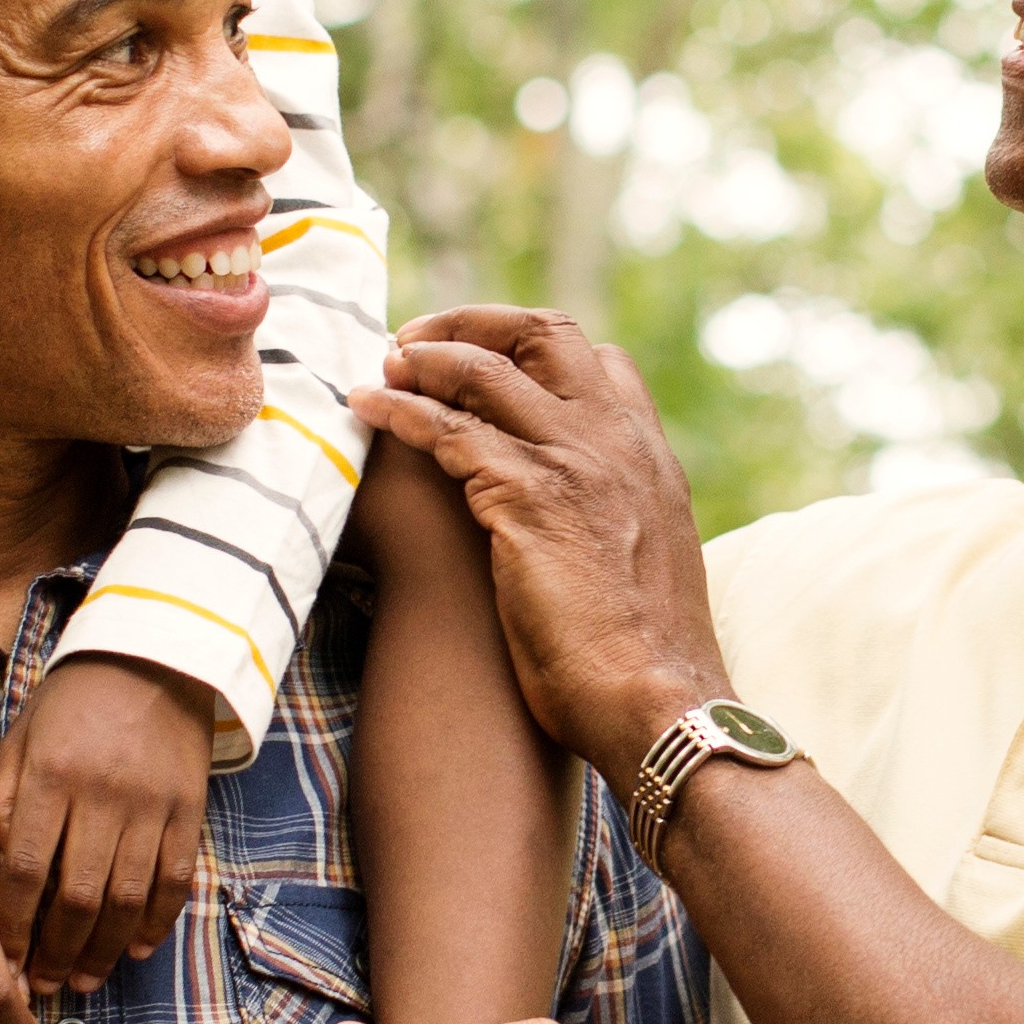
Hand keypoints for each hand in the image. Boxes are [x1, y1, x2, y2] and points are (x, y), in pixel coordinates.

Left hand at [0, 653, 214, 993]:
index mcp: (51, 775)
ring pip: (127, 898)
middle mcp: (102, 795)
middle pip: (77, 896)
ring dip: (102, 950)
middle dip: (55, 952)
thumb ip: (2, 801)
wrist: (156, 654)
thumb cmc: (75, 701)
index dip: (11, 925)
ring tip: (83, 980)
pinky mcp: (188, 810)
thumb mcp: (22, 738)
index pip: (24, 868)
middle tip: (41, 987)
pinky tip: (135, 949)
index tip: (1, 962)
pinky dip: (156, 922)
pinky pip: (175, 880)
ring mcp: (151, 805)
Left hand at [348, 308, 733, 763]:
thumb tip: (587, 526)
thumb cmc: (646, 659)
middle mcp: (616, 440)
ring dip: (424, 358)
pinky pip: (446, 429)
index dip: (539, 350)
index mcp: (649, 455)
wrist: (657, 700)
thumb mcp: (653, 564)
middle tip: (421, 339)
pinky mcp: (527, 495)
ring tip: (382, 365)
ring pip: (485, 370)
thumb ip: (621, 519)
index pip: (603, 360)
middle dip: (475, 322)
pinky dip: (399, 410)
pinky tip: (367, 408)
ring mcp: (574, 461)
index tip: (492, 361)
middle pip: (544, 333)